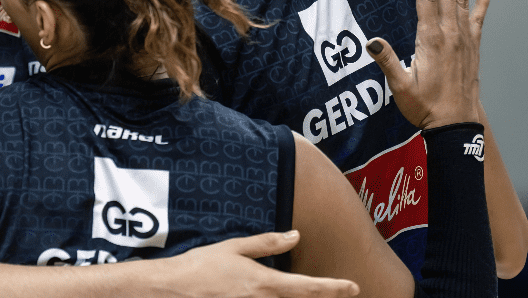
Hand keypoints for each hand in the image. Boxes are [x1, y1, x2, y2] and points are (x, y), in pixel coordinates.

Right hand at [159, 231, 357, 296]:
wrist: (173, 289)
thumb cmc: (201, 266)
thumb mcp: (235, 248)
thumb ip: (267, 243)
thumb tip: (295, 235)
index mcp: (266, 283)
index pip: (309, 288)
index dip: (335, 288)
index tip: (354, 287)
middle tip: (339, 293)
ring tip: (310, 294)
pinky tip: (272, 296)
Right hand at [368, 0, 488, 129]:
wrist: (456, 124)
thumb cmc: (424, 107)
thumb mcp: (400, 87)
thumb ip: (387, 62)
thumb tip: (371, 41)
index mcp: (430, 40)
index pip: (428, 0)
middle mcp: (449, 35)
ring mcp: (463, 40)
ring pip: (462, 1)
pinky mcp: (472, 48)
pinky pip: (478, 19)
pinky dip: (482, 3)